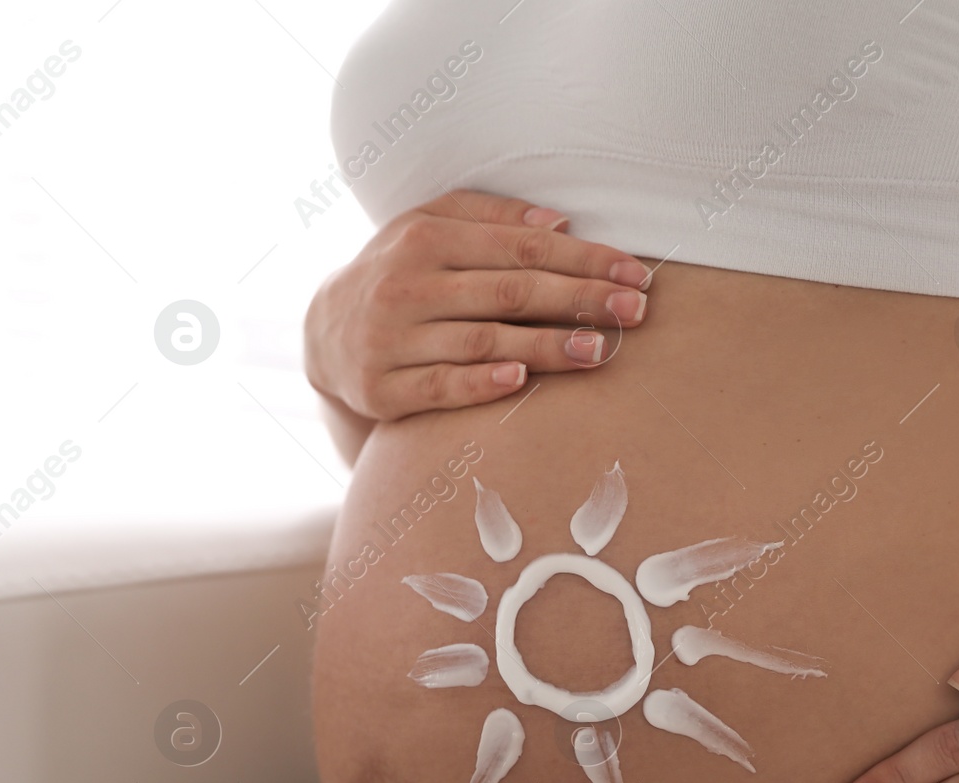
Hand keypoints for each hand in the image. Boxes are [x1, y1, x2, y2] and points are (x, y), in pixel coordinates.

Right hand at [303, 189, 652, 423]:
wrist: (324, 333)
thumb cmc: (400, 272)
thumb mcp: (430, 226)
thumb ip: (492, 215)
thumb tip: (562, 224)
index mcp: (426, 237)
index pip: (521, 247)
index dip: (584, 260)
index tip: (634, 274)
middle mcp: (406, 285)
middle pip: (509, 292)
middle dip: (579, 301)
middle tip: (634, 313)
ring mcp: (390, 340)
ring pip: (481, 341)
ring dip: (546, 347)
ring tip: (600, 351)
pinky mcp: (381, 390)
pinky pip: (439, 387)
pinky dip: (480, 384)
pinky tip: (521, 382)